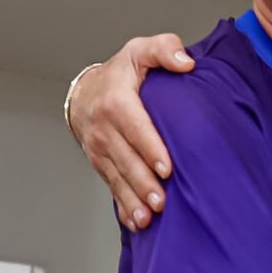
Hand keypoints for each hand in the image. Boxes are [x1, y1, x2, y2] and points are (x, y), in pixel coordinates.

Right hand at [67, 33, 193, 229]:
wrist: (85, 91)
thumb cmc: (121, 73)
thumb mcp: (140, 51)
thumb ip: (164, 49)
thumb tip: (186, 62)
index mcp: (116, 101)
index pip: (135, 127)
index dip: (150, 148)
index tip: (166, 166)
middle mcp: (105, 129)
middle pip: (126, 159)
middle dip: (143, 182)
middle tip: (161, 200)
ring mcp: (101, 150)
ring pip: (117, 178)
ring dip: (133, 200)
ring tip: (148, 218)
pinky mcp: (101, 165)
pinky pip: (112, 187)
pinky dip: (124, 207)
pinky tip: (136, 223)